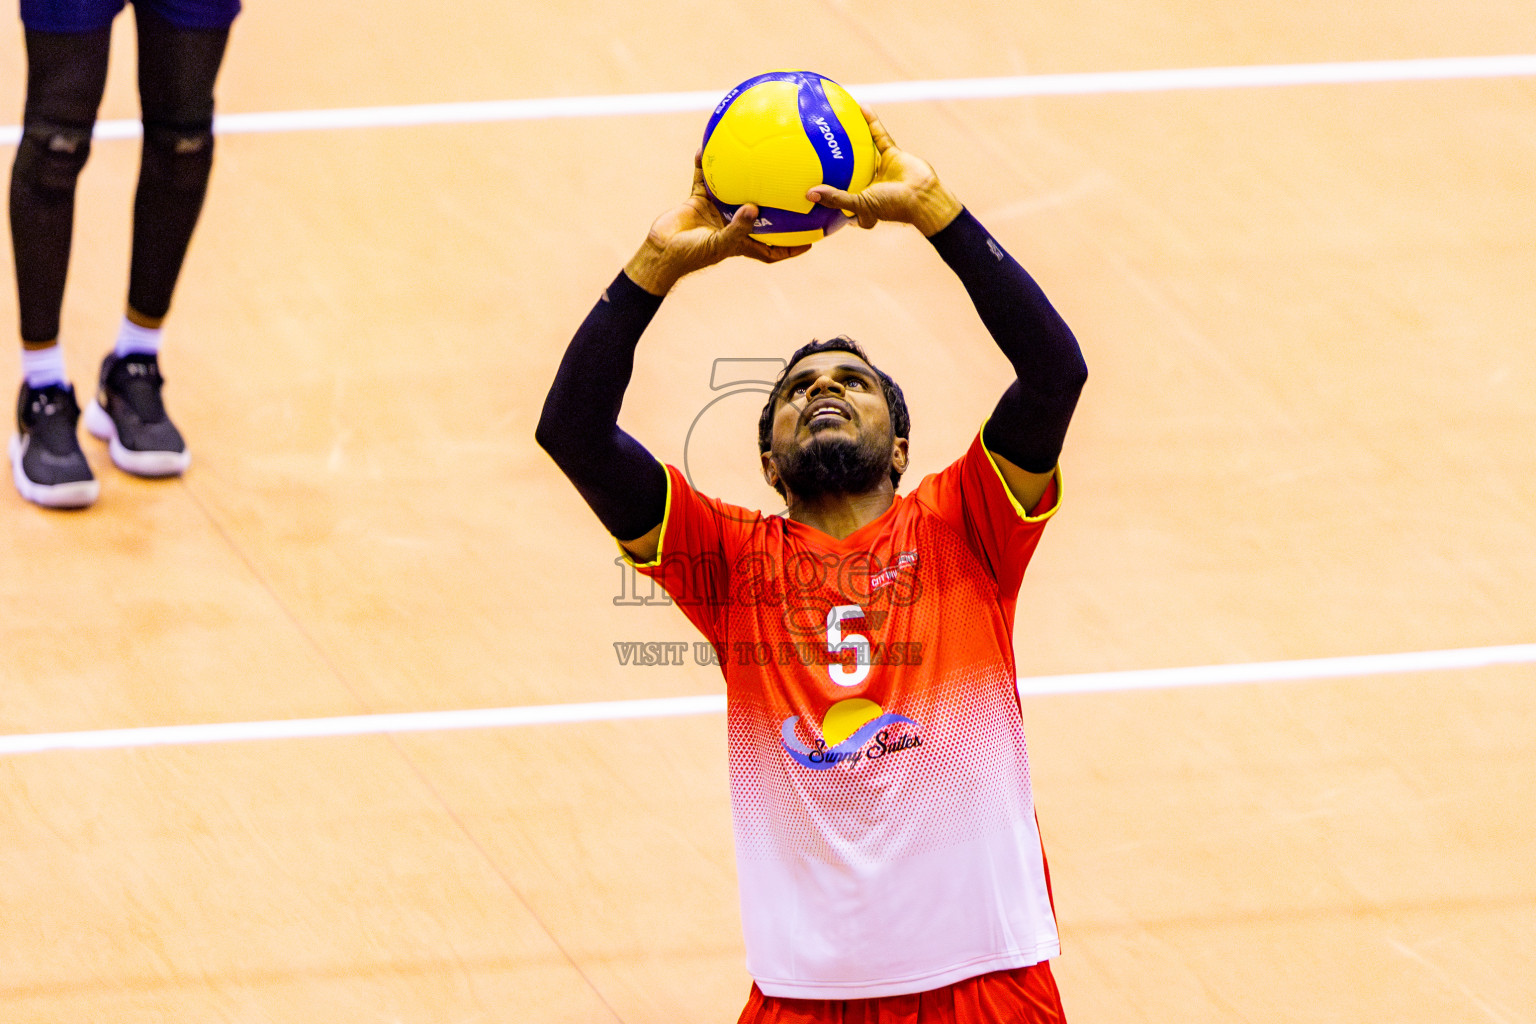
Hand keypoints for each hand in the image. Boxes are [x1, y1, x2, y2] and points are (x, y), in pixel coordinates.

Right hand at [625, 156, 810, 294]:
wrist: (661, 252)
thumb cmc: (691, 255)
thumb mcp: (719, 245)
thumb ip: (738, 228)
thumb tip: (754, 208)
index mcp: (743, 242)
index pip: (774, 249)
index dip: (793, 247)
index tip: (813, 240)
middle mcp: (734, 225)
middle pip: (762, 215)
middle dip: (776, 203)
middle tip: (795, 187)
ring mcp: (717, 212)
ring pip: (736, 190)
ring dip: (744, 174)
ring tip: (757, 155)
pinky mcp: (699, 200)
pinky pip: (706, 178)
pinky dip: (707, 164)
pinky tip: (710, 145)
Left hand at [806, 108, 962, 236]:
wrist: (924, 198)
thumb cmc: (893, 207)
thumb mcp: (860, 205)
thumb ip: (835, 198)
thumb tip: (809, 193)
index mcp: (859, 201)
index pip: (837, 195)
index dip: (824, 189)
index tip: (805, 179)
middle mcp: (867, 184)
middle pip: (846, 169)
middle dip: (833, 159)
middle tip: (815, 145)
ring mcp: (880, 168)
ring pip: (861, 149)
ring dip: (850, 136)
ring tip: (833, 120)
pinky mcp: (892, 154)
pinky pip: (878, 135)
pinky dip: (871, 122)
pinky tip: (859, 108)